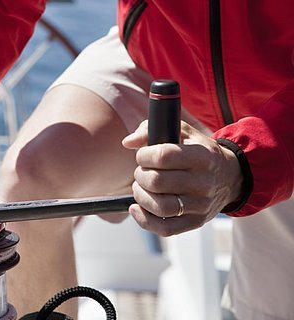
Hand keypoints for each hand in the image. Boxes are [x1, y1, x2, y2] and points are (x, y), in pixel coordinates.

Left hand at [122, 120, 242, 235]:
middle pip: (157, 182)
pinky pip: (165, 228)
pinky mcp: (196, 222)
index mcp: (202, 156)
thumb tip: (128, 142)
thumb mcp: (182, 133)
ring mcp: (201, 205)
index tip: (142, 155)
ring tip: (141, 188)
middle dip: (140, 175)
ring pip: (159, 207)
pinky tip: (137, 208)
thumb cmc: (198, 151)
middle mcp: (203, 182)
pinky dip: (144, 220)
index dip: (144, 155)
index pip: (163, 156)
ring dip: (140, 196)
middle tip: (142, 172)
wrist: (230, 177)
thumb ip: (151, 130)